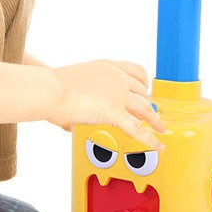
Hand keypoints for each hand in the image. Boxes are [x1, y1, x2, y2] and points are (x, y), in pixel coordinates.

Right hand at [49, 60, 165, 150]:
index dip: (144, 81)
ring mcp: (118, 94)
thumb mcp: (72, 82)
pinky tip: (157, 145)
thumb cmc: (53, 86)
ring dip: (155, 120)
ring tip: (160, 129)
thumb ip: (79, 98)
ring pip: (146, 108)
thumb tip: (70, 121)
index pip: (136, 70)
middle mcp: (117, 77)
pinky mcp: (115, 112)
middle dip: (148, 102)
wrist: (50, 90)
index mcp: (107, 66)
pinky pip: (138, 128)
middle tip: (150, 113)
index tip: (146, 88)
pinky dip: (150, 139)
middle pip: (142, 91)